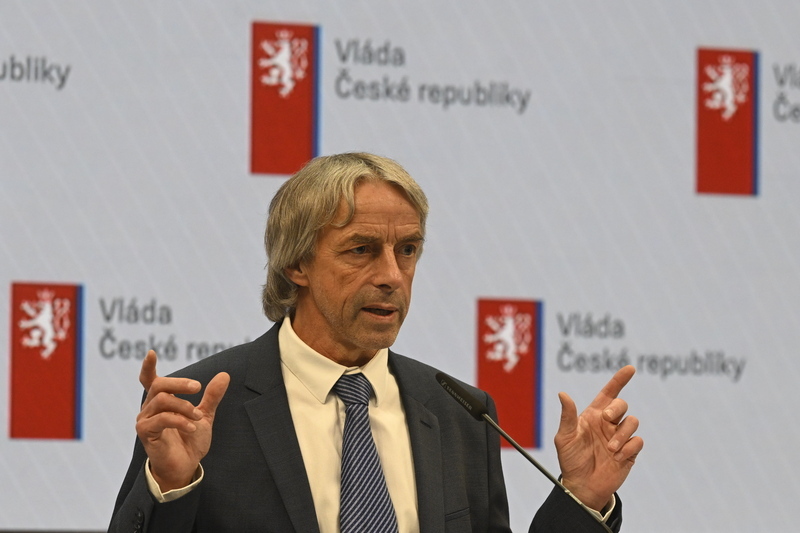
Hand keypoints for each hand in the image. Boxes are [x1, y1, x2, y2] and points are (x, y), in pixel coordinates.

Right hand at [135, 350, 229, 491]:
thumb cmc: (190, 441)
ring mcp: (145, 420)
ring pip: (162, 400)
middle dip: (180, 383)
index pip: (149, 380)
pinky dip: (179, 420)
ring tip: (198, 416)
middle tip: (198, 388)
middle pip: (159, 385)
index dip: (148, 367)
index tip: (151, 352)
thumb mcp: (205, 415)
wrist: (186, 467)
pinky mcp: (145, 433)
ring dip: (184, 406)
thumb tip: (224, 375)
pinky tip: (192, 426)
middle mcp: (149, 408)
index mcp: (161, 401)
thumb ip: (211, 396)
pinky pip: (161, 419)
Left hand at [554, 365, 642, 511]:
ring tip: (610, 449)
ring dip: (622, 433)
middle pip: (622, 405)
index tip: (630, 369)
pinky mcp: (630, 452)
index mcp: (593, 416)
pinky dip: (629, 448)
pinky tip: (617, 458)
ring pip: (633, 422)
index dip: (619, 380)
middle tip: (606, 419)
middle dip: (617, 408)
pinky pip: (637, 441)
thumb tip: (562, 394)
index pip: (609, 393)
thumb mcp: (565, 438)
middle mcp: (608, 424)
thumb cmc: (571, 460)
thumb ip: (567, 416)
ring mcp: (620, 437)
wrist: (582, 486)